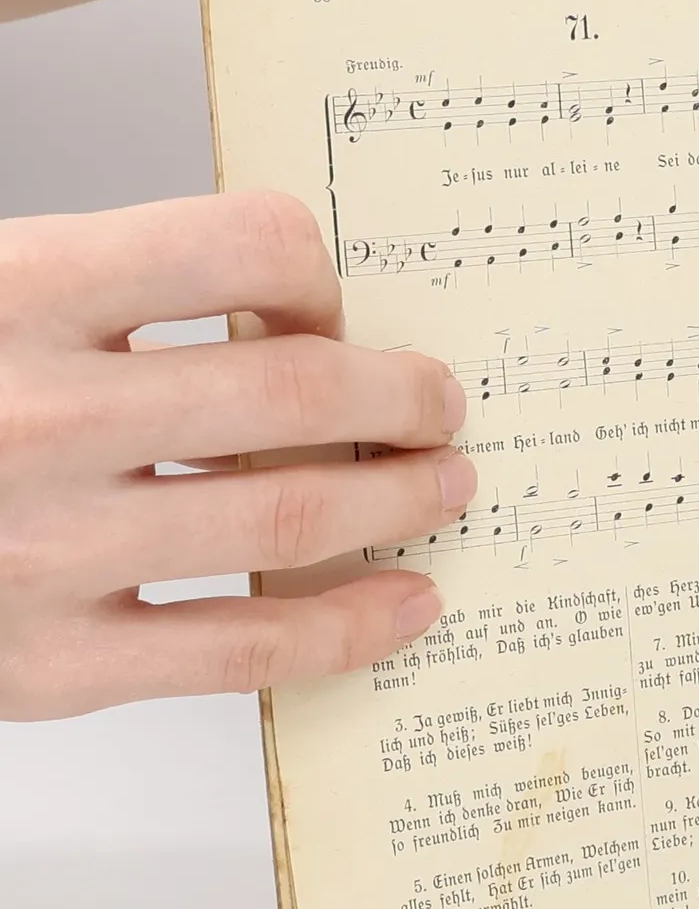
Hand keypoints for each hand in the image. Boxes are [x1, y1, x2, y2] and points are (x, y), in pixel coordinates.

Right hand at [0, 193, 473, 718]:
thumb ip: (105, 286)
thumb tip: (280, 300)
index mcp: (17, 292)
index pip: (242, 243)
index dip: (315, 271)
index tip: (333, 304)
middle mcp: (36, 416)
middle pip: (293, 390)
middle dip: (400, 395)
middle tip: (443, 402)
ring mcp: (44, 551)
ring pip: (289, 519)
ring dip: (400, 500)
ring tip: (446, 487)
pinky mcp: (47, 666)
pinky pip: (243, 648)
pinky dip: (348, 626)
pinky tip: (406, 605)